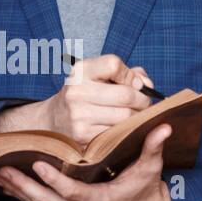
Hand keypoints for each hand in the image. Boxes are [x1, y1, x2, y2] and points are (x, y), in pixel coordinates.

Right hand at [0, 53, 153, 142]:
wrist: (54, 119)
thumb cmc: (85, 94)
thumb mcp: (99, 76)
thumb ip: (127, 73)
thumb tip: (147, 85)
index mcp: (81, 71)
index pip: (113, 64)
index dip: (130, 75)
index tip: (135, 84)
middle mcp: (77, 91)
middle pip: (125, 94)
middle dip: (142, 100)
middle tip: (144, 104)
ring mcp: (78, 115)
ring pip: (125, 117)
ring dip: (137, 117)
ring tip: (135, 115)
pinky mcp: (83, 135)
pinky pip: (117, 133)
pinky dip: (126, 131)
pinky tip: (123, 128)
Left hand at [0, 123, 173, 200]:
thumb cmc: (146, 189)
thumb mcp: (151, 169)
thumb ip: (153, 147)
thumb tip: (163, 126)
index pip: (73, 193)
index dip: (54, 180)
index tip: (37, 163)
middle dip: (22, 185)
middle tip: (1, 169)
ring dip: (17, 191)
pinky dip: (23, 197)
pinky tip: (6, 185)